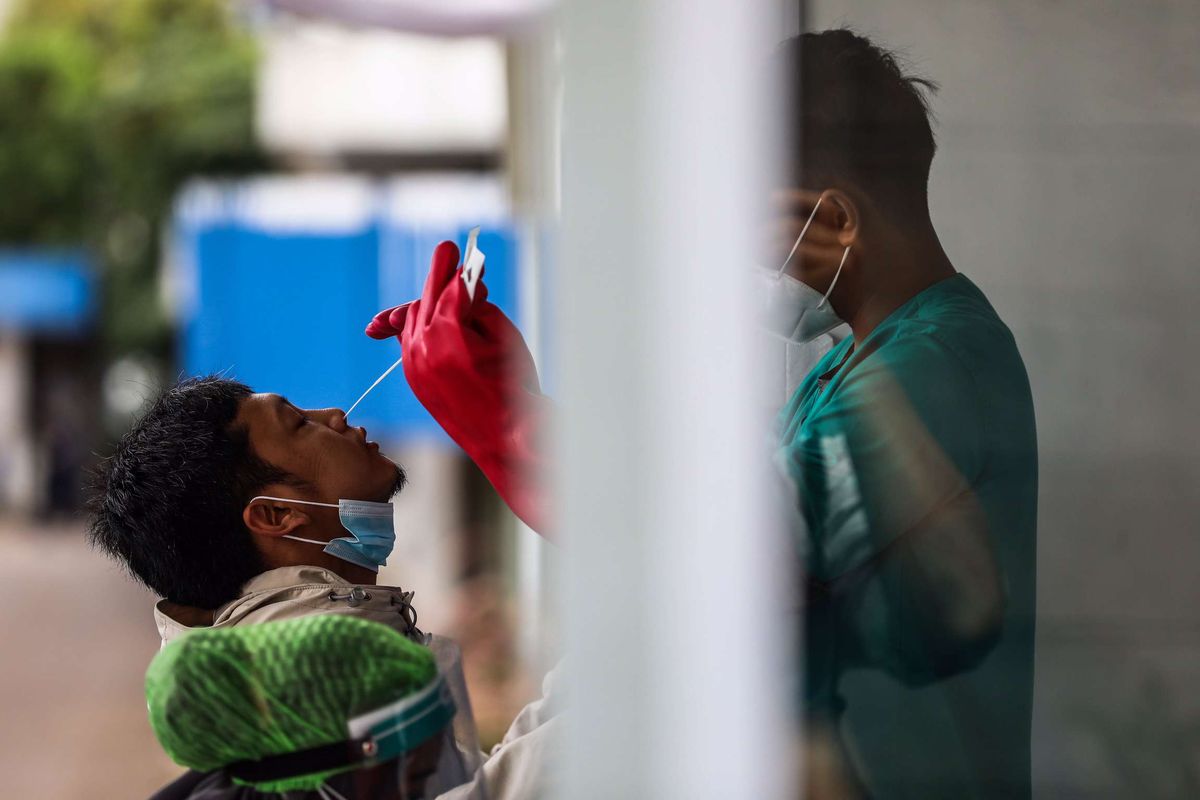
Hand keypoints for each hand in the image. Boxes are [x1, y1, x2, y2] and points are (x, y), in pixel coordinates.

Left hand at [366, 241, 552, 535]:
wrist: (506, 438)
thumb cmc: (513, 386)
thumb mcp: (503, 336)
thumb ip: (479, 307)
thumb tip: (465, 288)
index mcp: (446, 335)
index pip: (449, 289)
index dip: (453, 266)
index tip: (454, 248)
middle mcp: (422, 349)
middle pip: (427, 300)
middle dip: (440, 277)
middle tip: (449, 252)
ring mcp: (413, 367)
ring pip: (415, 319)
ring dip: (431, 301)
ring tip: (451, 291)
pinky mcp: (415, 381)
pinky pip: (410, 342)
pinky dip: (420, 326)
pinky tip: (424, 313)